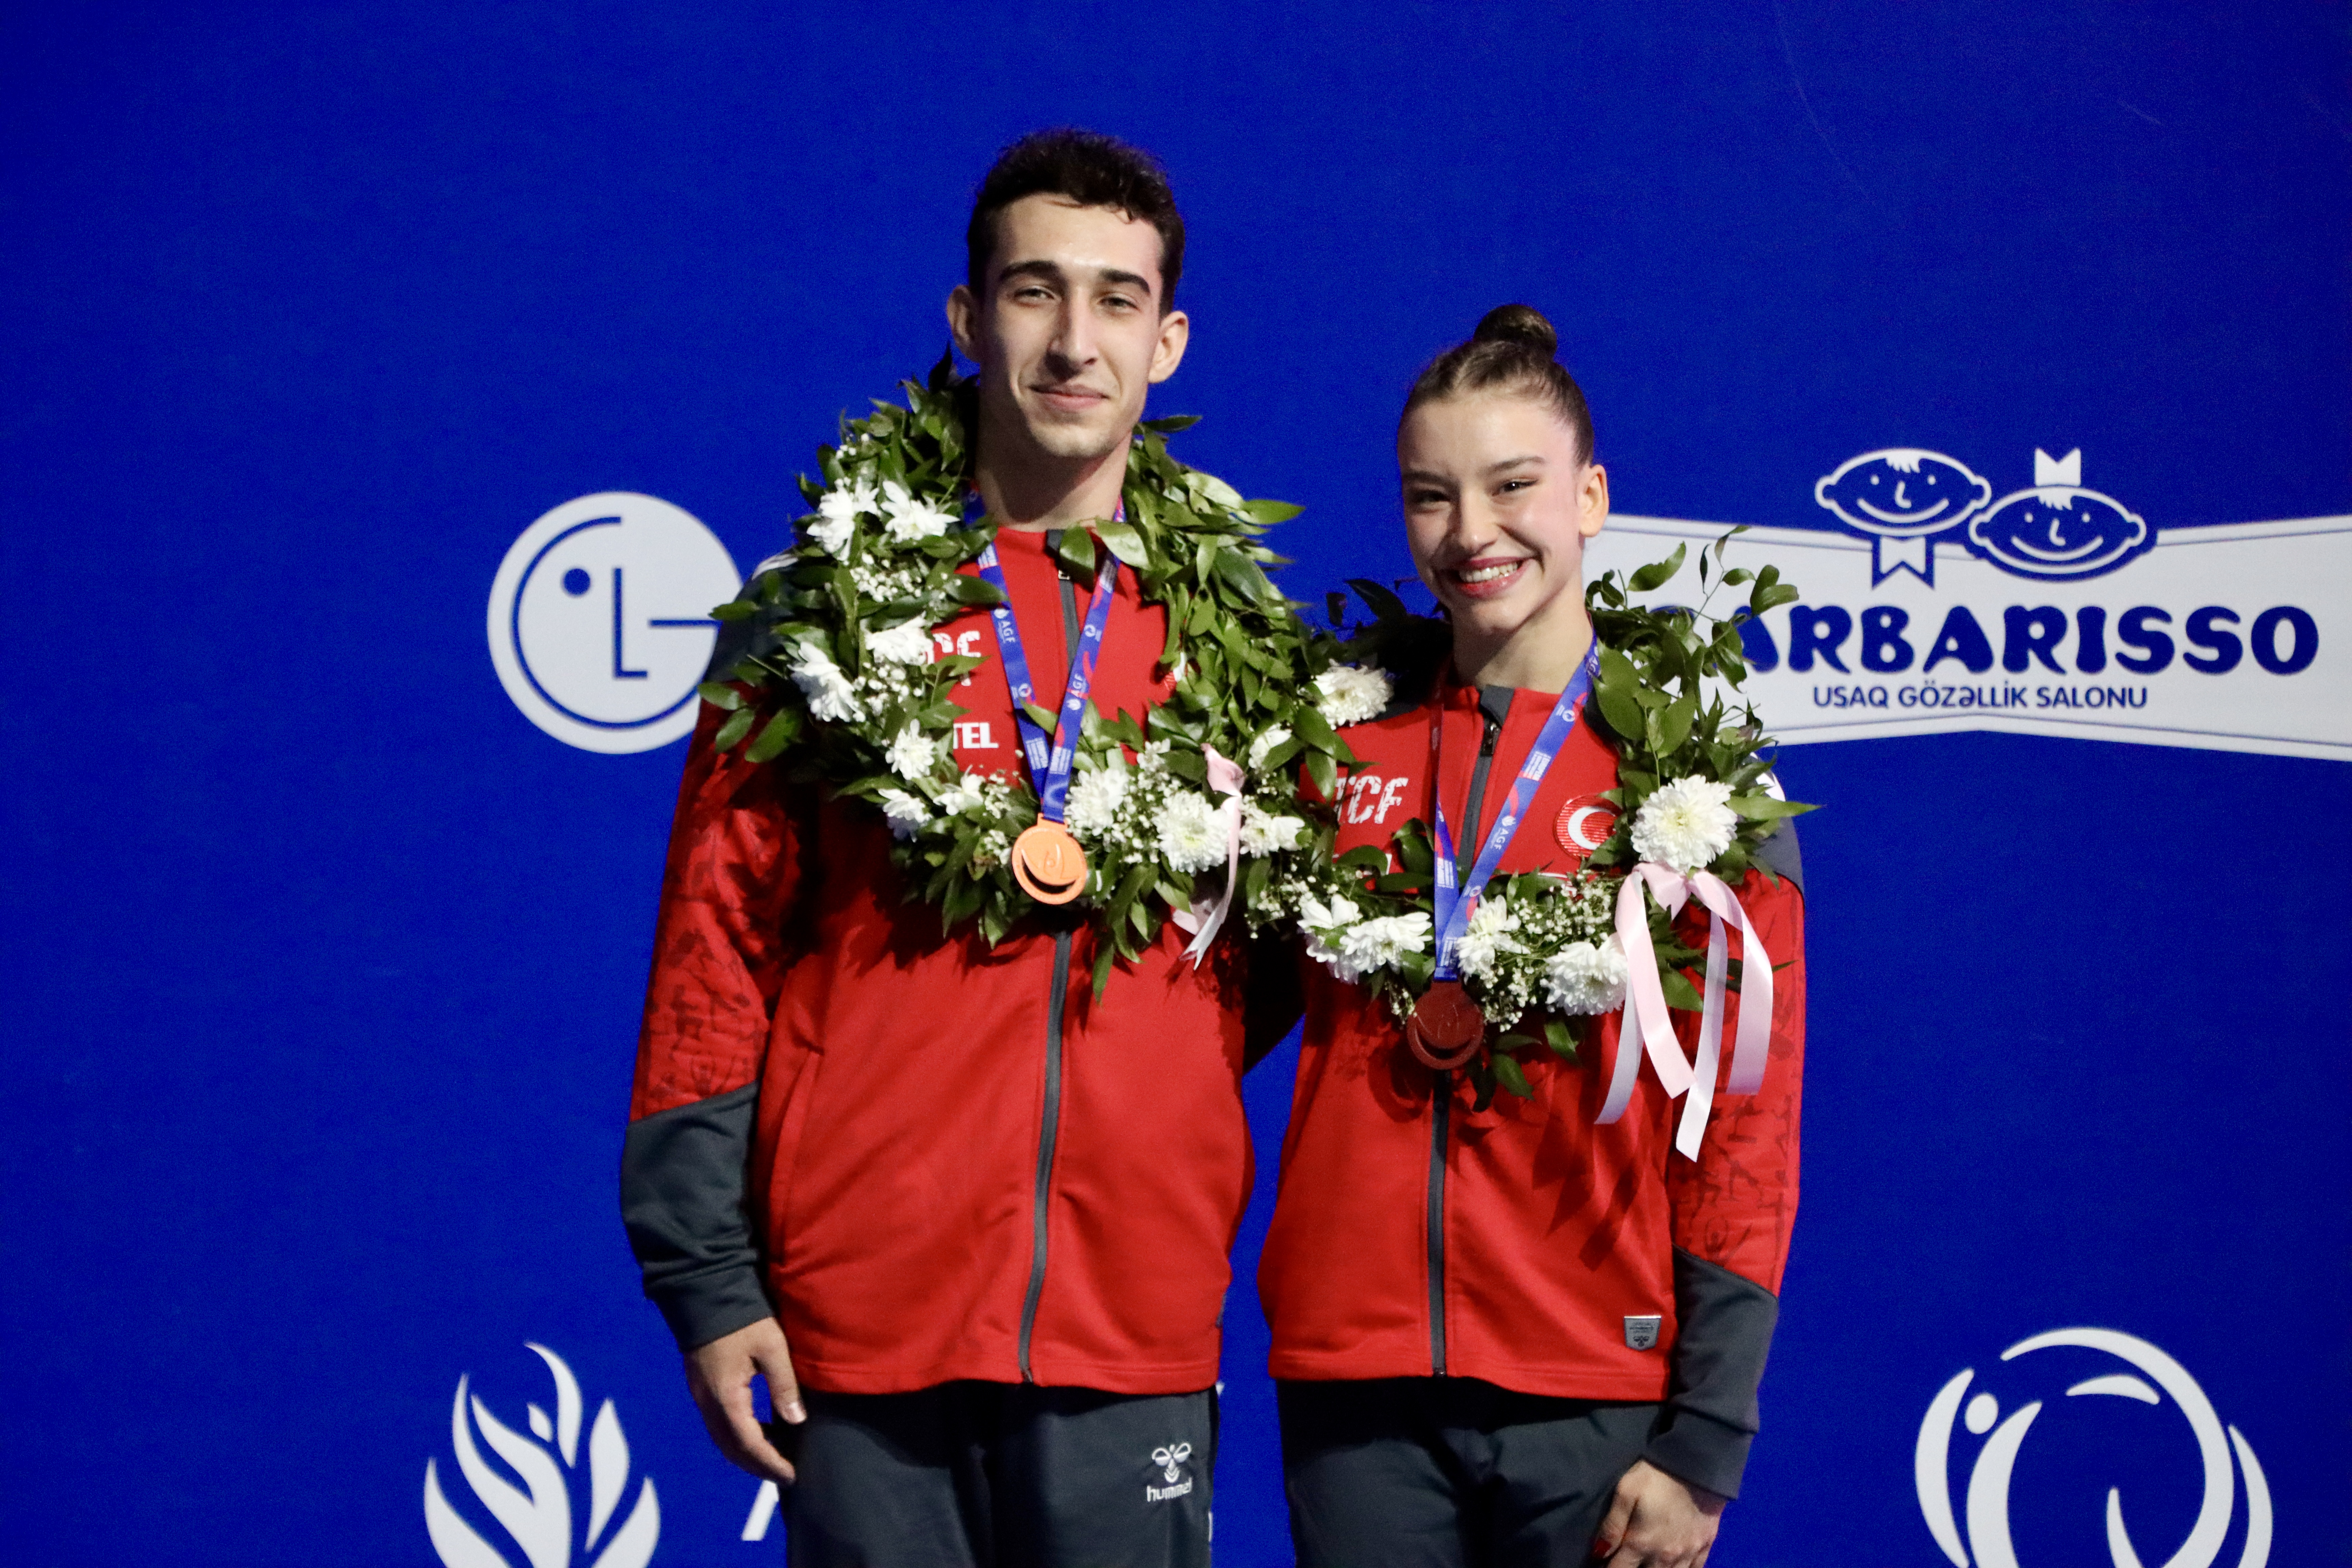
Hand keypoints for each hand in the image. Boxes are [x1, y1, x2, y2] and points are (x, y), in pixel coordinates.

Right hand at [683, 1316, 803, 1483]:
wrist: (706, 1293)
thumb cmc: (743, 1318)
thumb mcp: (771, 1347)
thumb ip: (784, 1385)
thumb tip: (796, 1420)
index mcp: (726, 1397)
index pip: (748, 1444)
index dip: (770, 1463)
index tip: (791, 1475)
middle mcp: (708, 1403)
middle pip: (730, 1448)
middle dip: (757, 1465)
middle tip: (784, 1474)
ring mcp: (701, 1396)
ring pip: (722, 1438)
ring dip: (747, 1452)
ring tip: (775, 1456)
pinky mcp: (701, 1387)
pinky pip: (719, 1424)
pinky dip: (738, 1436)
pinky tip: (759, 1430)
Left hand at [1592, 1459, 1725, 1566]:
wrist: (1699, 1464)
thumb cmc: (1657, 1475)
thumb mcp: (1626, 1491)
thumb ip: (1612, 1524)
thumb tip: (1600, 1552)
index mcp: (1642, 1543)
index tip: (1605, 1562)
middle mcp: (1665, 1556)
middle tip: (1627, 1559)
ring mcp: (1688, 1553)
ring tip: (1647, 1561)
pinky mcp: (1706, 1546)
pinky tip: (1675, 1565)